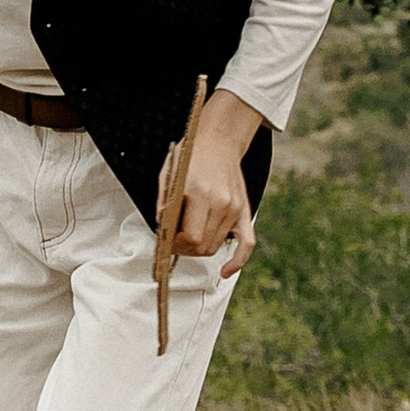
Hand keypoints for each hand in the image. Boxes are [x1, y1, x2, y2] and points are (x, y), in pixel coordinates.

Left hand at [159, 90, 263, 279]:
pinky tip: (226, 270)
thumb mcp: (169, 175)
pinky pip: (246, 244)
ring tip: (190, 239)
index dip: (176, 245)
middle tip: (175, 242)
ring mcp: (234, 208)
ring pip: (216, 246)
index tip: (167, 241)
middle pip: (203, 246)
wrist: (219, 140)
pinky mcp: (243, 211)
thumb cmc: (192, 156)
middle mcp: (220, 202)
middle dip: (185, 249)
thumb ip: (165, 204)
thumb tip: (163, 231)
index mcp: (199, 193)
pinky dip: (237, 261)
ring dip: (200, 249)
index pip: (190, 237)